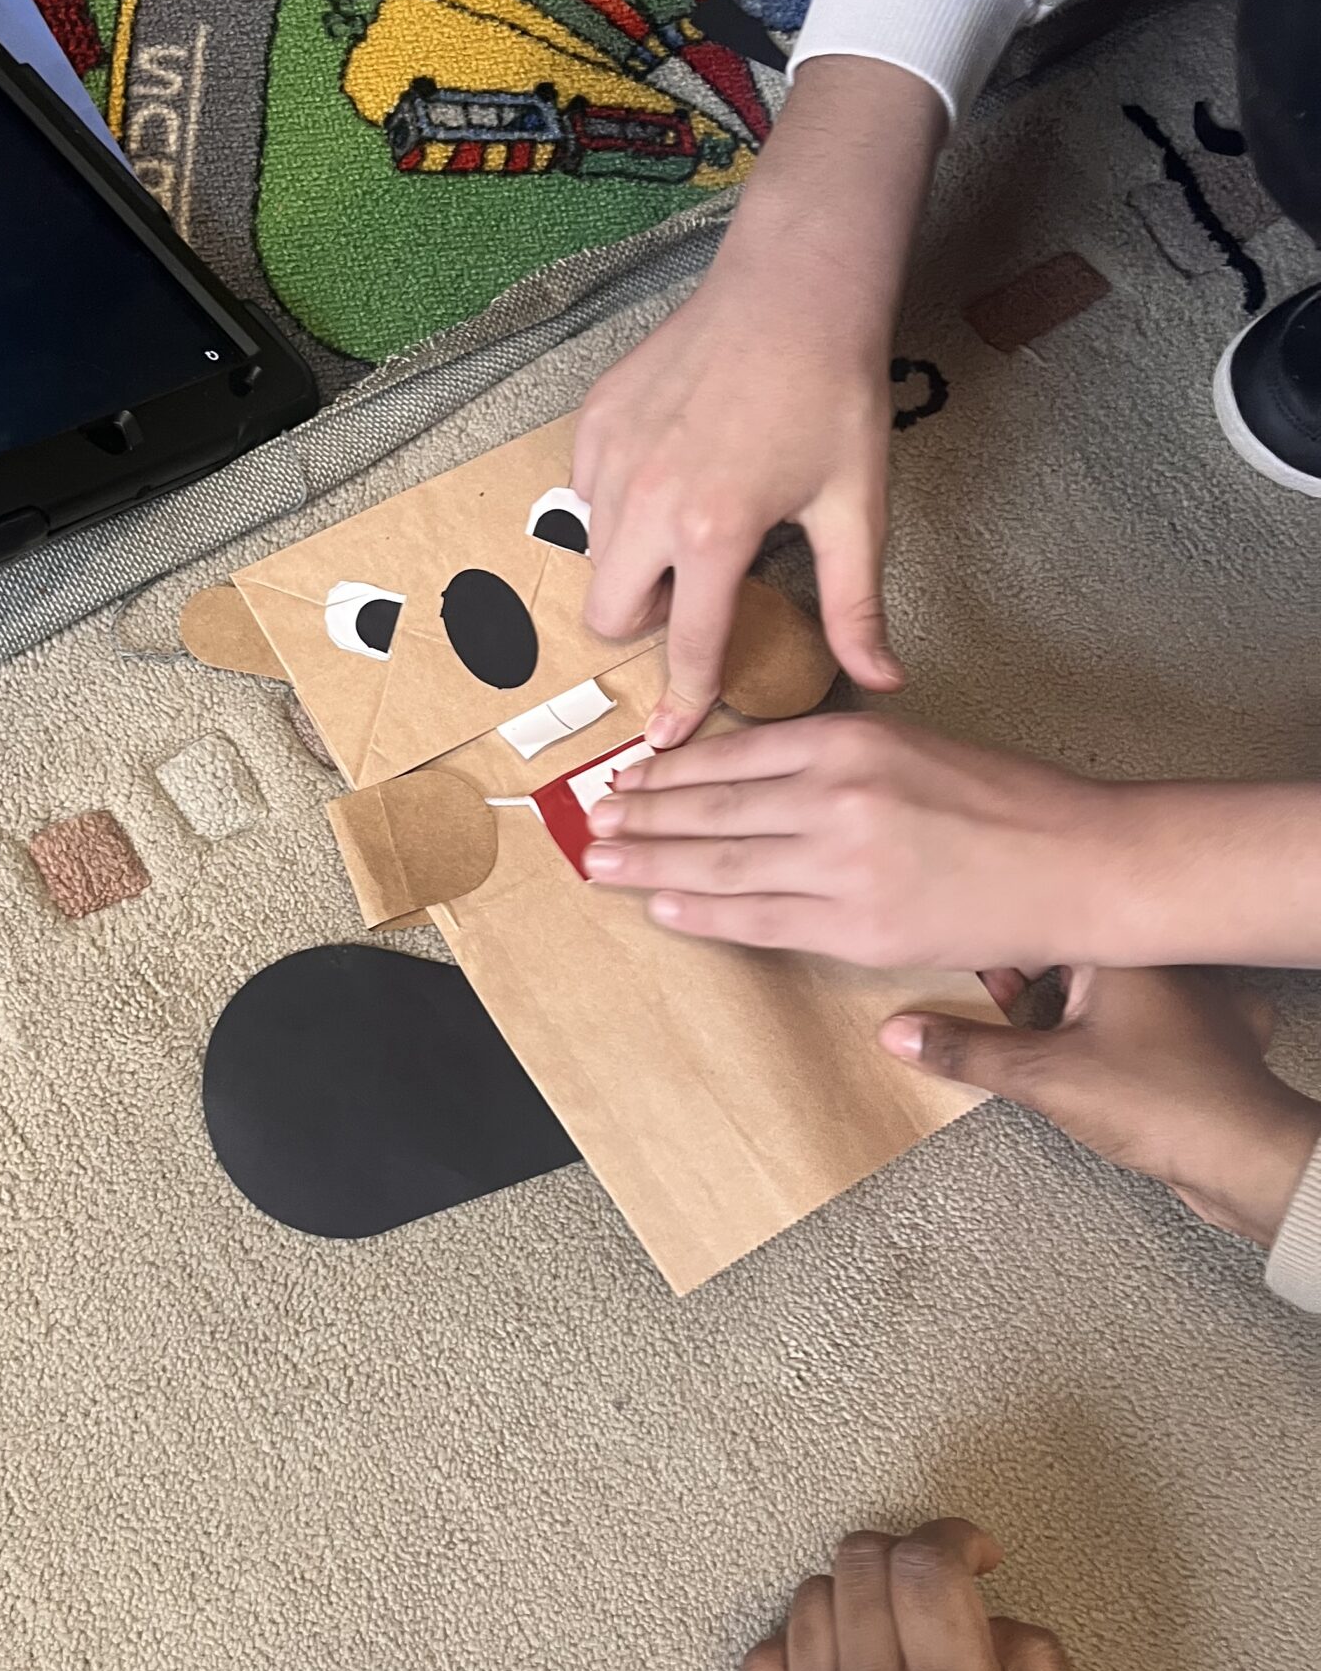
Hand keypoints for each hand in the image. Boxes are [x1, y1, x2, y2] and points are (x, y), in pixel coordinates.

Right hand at [575, 259, 901, 736]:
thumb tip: (884, 681)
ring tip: (693, 525)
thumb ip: (855, 605)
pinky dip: (621, 505)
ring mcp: (611, 458)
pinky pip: (587, 494)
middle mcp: (646, 501)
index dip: (682, 701)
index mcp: (713, 532)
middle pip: (609, 614)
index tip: (668, 737)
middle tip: (697, 595)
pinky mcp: (595, 421)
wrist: (793, 285)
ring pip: (595, 555)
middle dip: (647, 623)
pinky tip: (674, 472)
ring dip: (635, 562)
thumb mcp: (856, 507)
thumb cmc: (834, 392)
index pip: (688, 646)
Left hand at [587, 713, 1114, 969]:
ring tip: (603, 861)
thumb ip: (832, 757)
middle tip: (590, 820)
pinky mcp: (858, 927)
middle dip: (642, 815)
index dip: (669, 770)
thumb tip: (753, 776)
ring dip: (651, 864)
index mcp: (848, 742)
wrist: (1079, 861)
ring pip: (720, 864)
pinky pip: (759, 919)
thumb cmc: (1006, 801)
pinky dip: (703, 913)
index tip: (626, 775)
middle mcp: (835, 798)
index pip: (731, 756)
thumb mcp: (912, 746)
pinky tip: (662, 906)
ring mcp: (842, 867)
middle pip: (711, 809)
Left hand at [742, 1520, 1106, 1670]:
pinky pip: (763, 1659)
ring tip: (896, 1636)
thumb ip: (1038, 1666)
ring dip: (857, 1596)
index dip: (954, 1536)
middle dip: (906, 1555)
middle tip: (940, 1591)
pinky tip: (845, 1670)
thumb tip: (985, 1605)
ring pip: (809, 1598)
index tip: (981, 1555)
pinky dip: (801, 1643)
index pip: (926, 1567)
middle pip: (859, 1563)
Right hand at [883, 964, 1320, 1245]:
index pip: (1040, 920)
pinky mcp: (1203, 1036)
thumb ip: (965, 1049)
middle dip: (1028, 985)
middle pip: (1069, 953)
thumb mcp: (1041, 1074)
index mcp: (1122, 945)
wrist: (1243, 1156)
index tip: (963, 973)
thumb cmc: (1159, 1099)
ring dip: (1068, 1011)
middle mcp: (1159, 959)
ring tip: (1037, 1044)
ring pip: (1105, 986)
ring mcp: (1189, 996)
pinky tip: (1097, 1061)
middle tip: (997, 1015)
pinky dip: (1112, 1035)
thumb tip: (899, 1033)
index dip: (995, 949)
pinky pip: (1141, 1019)